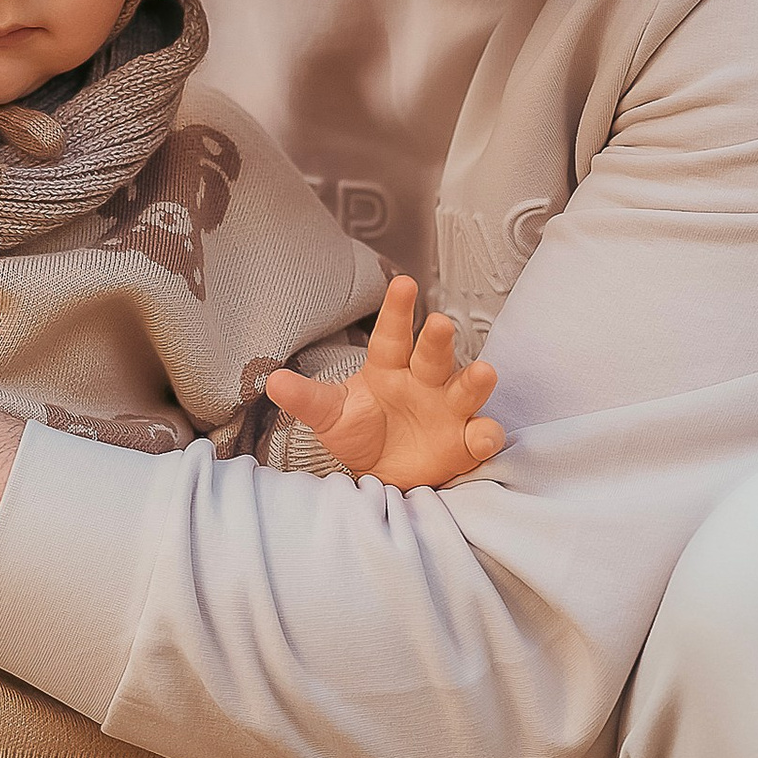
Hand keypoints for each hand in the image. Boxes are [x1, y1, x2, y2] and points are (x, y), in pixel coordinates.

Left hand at [262, 275, 505, 487]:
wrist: (380, 475)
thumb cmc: (359, 433)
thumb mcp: (330, 415)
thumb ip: (306, 398)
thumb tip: (273, 381)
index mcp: (389, 369)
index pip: (392, 335)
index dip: (397, 310)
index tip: (402, 282)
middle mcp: (424, 382)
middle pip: (433, 355)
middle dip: (438, 340)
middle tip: (439, 323)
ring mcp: (448, 409)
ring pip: (466, 388)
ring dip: (475, 380)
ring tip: (483, 372)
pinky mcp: (464, 441)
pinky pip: (480, 433)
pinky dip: (485, 433)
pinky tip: (481, 435)